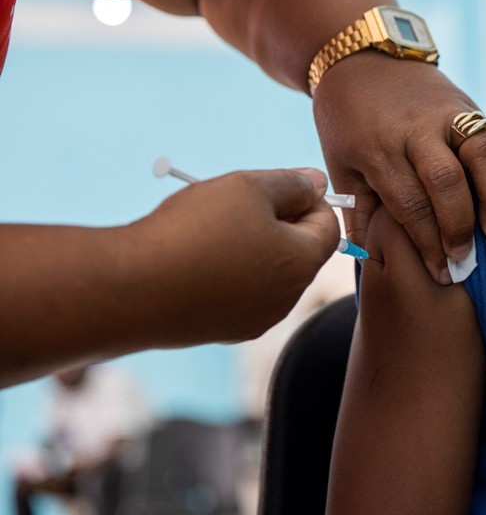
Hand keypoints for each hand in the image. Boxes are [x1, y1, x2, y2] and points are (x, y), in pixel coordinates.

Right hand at [127, 168, 339, 346]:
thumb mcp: (248, 188)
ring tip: (205, 229)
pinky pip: (233, 292)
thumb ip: (290, 183)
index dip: (306, 197)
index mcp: (302, 264)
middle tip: (233, 204)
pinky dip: (221, 271)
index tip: (270, 185)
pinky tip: (189, 259)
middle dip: (275, 221)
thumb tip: (315, 182)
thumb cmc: (194, 232)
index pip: (328, 224)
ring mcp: (251, 320)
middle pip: (297, 250)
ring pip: (263, 271)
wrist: (128, 291)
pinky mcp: (217, 331)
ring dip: (246, 246)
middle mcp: (285, 299)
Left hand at [312, 52, 485, 284]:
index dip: (428, 243)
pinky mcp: (469, 106)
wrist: (363, 57)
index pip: (410, 203)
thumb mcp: (340, 163)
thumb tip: (371, 257)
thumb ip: (359, 210)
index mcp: (379, 148)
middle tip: (467, 258)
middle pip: (446, 180)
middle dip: (460, 225)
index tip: (441, 273)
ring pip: (481, 153)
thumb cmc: (347, 119)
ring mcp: (447, 114)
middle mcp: (416, 130)